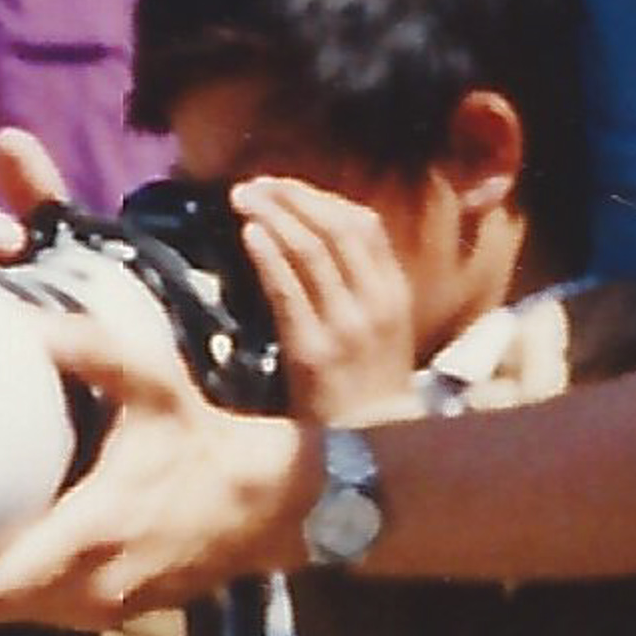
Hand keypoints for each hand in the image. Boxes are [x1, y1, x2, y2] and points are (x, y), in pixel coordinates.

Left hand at [0, 302, 304, 631]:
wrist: (268, 506)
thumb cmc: (200, 442)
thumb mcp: (154, 387)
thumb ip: (93, 352)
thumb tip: (28, 322)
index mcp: (88, 535)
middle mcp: (86, 586)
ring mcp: (96, 607)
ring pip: (5, 616)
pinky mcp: (104, 611)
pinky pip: (33, 611)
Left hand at [233, 172, 418, 425]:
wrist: (369, 451)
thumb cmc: (364, 389)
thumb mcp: (378, 332)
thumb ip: (357, 287)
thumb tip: (311, 237)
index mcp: (394, 294)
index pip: (362, 224)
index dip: (320, 197)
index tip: (284, 186)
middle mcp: (376, 304)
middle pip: (335, 227)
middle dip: (292, 197)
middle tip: (253, 184)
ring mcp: (346, 328)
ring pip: (311, 250)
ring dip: (274, 215)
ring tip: (241, 198)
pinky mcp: (313, 354)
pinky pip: (289, 292)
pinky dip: (268, 257)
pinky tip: (248, 234)